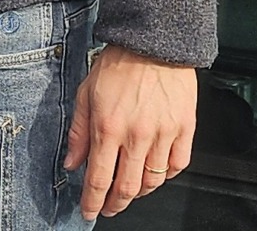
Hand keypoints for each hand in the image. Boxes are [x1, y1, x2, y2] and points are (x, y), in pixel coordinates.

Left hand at [64, 44, 195, 219]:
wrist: (153, 44)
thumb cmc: (118, 64)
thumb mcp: (86, 92)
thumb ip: (79, 131)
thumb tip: (71, 162)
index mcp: (109, 126)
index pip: (99, 177)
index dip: (93, 200)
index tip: (88, 211)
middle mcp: (137, 135)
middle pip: (127, 187)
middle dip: (115, 204)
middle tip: (108, 208)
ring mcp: (164, 135)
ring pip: (153, 182)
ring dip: (139, 192)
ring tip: (128, 190)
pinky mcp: (185, 130)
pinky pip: (177, 167)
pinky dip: (165, 176)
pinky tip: (154, 172)